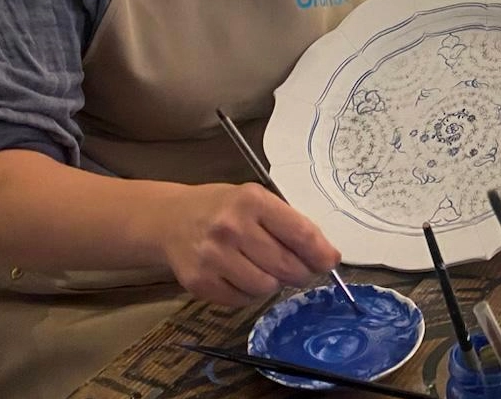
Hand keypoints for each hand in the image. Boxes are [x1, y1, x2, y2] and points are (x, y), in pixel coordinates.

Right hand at [161, 182, 340, 306]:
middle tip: (299, 270)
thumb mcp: (255, 200)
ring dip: (273, 283)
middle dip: (301, 272)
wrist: (170, 219)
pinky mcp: (199, 282)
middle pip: (287, 266)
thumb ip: (287, 223)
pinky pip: (242, 301)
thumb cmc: (222, 208)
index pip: (300, 234)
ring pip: (266, 287)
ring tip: (264, 269)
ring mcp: (213, 257)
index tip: (330, 261)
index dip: (321, 253)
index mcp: (252, 201)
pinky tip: (242, 276)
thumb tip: (326, 256)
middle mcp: (231, 227)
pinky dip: (249, 294)